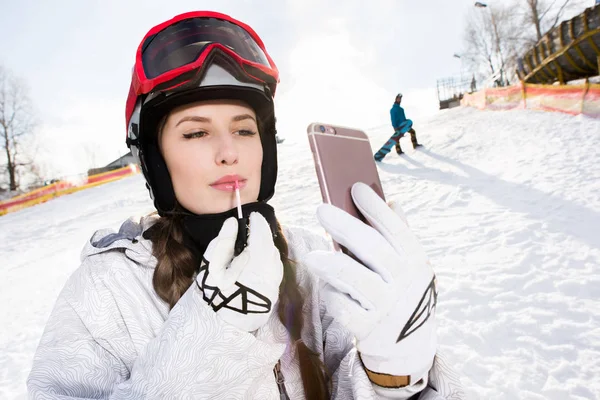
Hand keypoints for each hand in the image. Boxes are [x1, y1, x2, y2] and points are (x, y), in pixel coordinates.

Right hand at [196, 212, 282, 331]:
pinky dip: (266, 261)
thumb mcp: (213, 265)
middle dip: (261, 235)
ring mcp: (274, 284)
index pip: (262, 234)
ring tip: (249, 247)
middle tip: (248, 229)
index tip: (251, 215)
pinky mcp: (274, 293)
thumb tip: (233, 222)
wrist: (220, 327)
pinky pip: (273, 270)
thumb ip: (224, 241)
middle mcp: (271, 272)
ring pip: (274, 257)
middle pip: (270, 245)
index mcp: (257, 263)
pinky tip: (253, 264)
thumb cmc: (214, 294)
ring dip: (264, 248)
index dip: (257, 222)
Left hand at [303, 182, 436, 380]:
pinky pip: (341, 305)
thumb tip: (392, 202)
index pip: (396, 230)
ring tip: (313, 257)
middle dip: (344, 226)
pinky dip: (332, 294)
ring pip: (352, 278)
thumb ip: (401, 237)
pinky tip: (330, 289)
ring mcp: (386, 307)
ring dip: (329, 263)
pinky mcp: (367, 328)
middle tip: (321, 209)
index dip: (376, 208)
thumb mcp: (412, 269)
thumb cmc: (405, 296)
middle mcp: (404, 284)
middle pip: (371, 249)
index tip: (356, 188)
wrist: (408, 348)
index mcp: (416, 263)